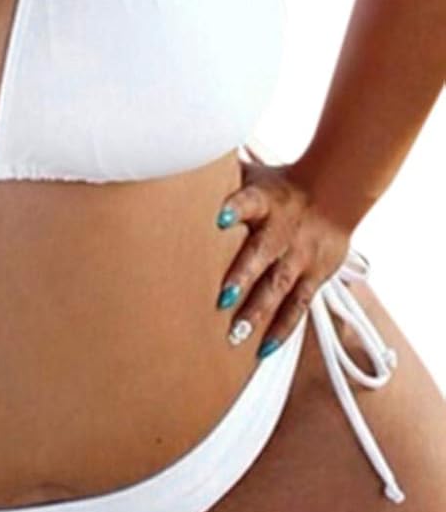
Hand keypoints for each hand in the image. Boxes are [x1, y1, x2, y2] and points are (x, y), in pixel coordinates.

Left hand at [213, 157, 353, 358]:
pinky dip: (282, 328)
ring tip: (235, 335)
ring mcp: (300, 255)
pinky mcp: (315, 275)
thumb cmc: (278, 185)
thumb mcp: (252, 174)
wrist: (334, 192)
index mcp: (264, 199)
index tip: (216, 218)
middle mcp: (282, 229)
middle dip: (242, 277)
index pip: (249, 200)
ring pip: (279, 286)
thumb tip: (177, 162)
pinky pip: (299, 305)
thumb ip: (219, 177)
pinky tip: (262, 349)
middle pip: (262, 253)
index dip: (234, 208)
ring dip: (258, 311)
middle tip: (221, 300)